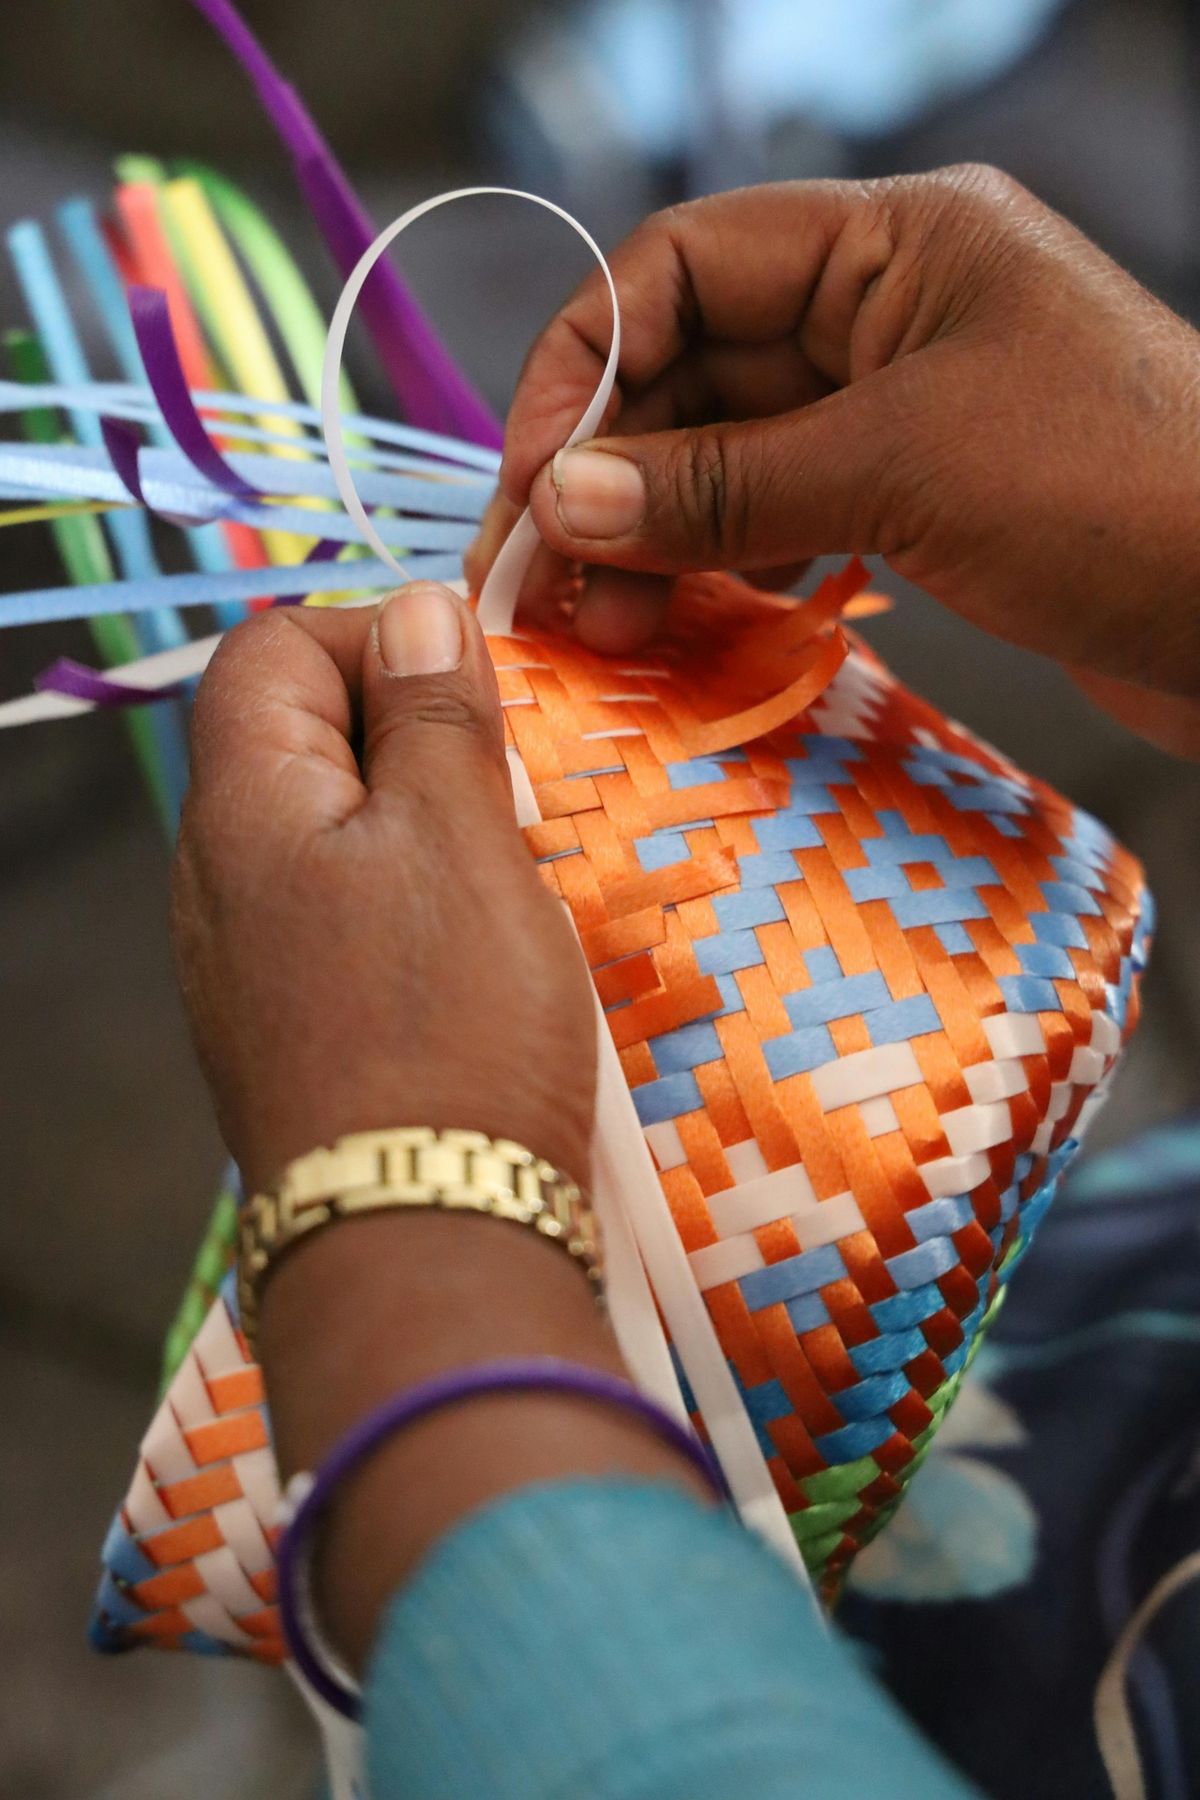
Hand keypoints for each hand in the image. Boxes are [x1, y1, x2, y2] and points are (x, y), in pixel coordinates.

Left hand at [172, 582, 593, 1196]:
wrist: (421, 1241)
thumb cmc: (449, 1028)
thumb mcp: (462, 840)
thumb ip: (434, 714)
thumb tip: (418, 606)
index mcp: (242, 806)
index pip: (272, 646)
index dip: (375, 635)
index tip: (474, 691)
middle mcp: (216, 878)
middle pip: (298, 737)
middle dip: (408, 733)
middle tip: (504, 789)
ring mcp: (244, 962)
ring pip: (329, 832)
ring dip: (419, 823)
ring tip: (501, 874)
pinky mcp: (286, 1028)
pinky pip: (338, 916)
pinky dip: (407, 902)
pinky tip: (471, 953)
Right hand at [466, 167, 1199, 753]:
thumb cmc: (1120, 496)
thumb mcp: (903, 471)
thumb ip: (724, 484)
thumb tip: (559, 496)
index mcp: (894, 243)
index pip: (683, 266)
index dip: (584, 364)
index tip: (527, 479)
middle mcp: (890, 312)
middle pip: (695, 371)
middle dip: (606, 476)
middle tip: (540, 589)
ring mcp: (906, 410)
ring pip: (734, 457)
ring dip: (654, 536)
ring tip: (604, 632)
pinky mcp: (924, 500)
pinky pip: (788, 518)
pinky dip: (726, 568)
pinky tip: (683, 624)